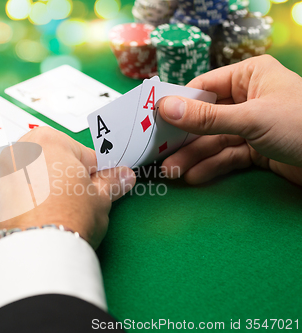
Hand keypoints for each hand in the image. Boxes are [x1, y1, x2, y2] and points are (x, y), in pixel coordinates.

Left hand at [0, 127, 135, 248]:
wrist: (37, 250)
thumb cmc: (67, 217)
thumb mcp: (100, 198)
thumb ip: (112, 182)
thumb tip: (123, 176)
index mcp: (49, 139)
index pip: (84, 154)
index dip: (96, 174)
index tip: (100, 186)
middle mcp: (22, 150)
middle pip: (58, 161)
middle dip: (70, 178)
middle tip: (81, 201)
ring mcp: (7, 173)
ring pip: (39, 176)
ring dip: (51, 189)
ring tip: (63, 212)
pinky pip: (24, 193)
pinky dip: (34, 201)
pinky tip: (46, 217)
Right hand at [159, 55, 301, 185]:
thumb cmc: (301, 125)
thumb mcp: (251, 118)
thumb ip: (206, 117)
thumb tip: (165, 108)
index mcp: (249, 76)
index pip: (204, 87)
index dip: (178, 104)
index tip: (154, 120)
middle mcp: (249, 98)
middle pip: (206, 117)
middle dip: (185, 137)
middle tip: (160, 152)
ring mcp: (253, 125)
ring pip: (215, 139)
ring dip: (194, 155)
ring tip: (172, 171)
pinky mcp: (257, 149)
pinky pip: (228, 156)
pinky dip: (212, 166)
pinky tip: (195, 176)